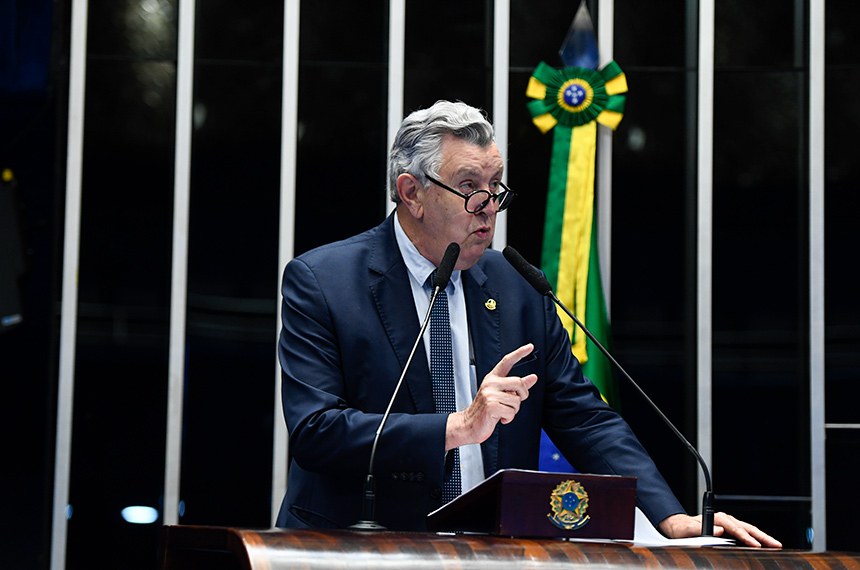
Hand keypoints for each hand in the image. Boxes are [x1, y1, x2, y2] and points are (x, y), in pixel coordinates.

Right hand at [445, 343, 537, 449]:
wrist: (469, 424)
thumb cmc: (486, 410)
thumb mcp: (502, 394)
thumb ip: (517, 386)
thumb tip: (533, 378)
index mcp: (493, 378)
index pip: (507, 361)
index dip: (519, 353)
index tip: (530, 347)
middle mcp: (490, 383)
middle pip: (518, 383)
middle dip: (522, 396)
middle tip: (512, 403)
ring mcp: (489, 393)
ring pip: (517, 400)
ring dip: (513, 410)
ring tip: (502, 411)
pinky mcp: (491, 405)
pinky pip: (511, 411)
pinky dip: (509, 418)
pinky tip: (499, 418)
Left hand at [659, 512, 781, 547]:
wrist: (680, 526)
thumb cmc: (683, 528)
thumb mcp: (687, 529)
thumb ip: (700, 529)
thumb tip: (719, 530)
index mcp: (717, 518)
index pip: (735, 528)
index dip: (746, 537)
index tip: (755, 544)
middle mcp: (725, 520)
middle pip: (747, 527)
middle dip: (762, 537)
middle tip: (776, 544)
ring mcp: (728, 524)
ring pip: (749, 530)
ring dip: (762, 537)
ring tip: (776, 545)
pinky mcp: (730, 530)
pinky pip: (745, 533)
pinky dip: (756, 539)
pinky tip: (764, 545)